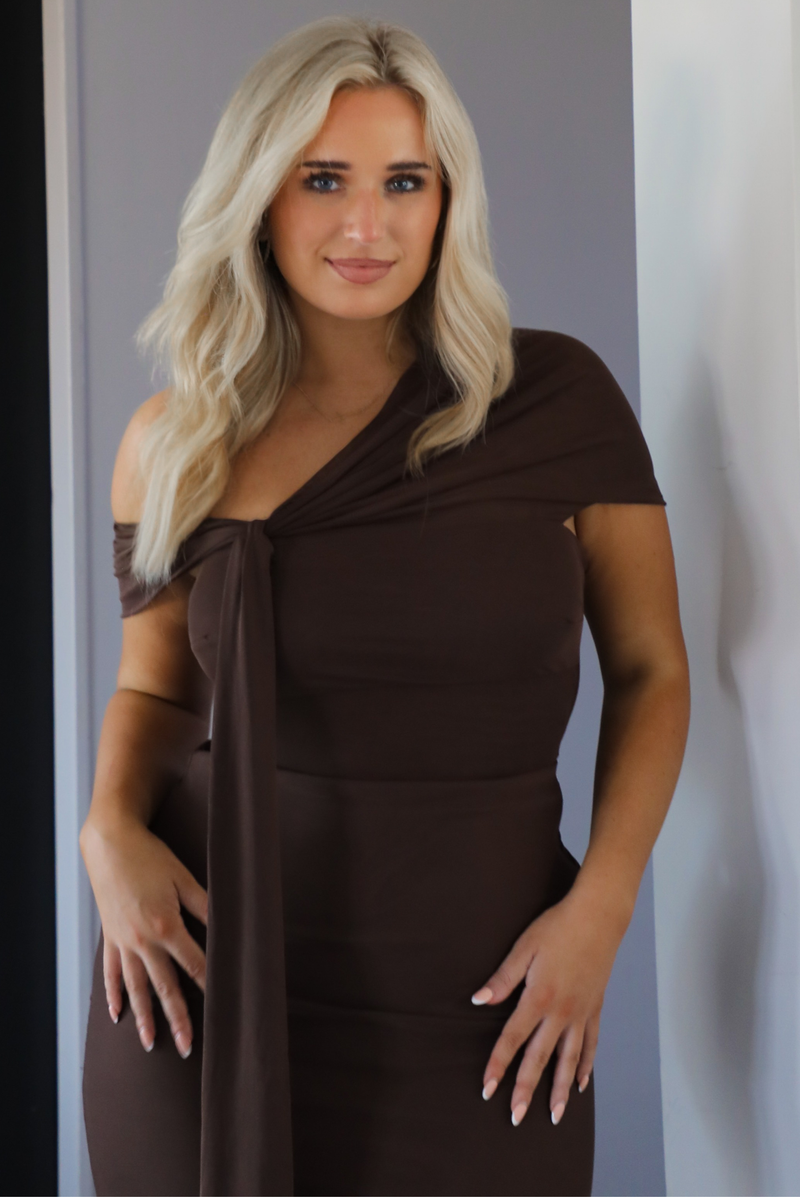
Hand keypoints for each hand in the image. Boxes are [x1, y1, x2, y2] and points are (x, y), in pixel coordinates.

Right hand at [80, 815, 206, 1057]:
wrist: (109, 843)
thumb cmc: (150, 857)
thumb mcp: (183, 878)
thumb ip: (205, 905)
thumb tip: (227, 925)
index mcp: (165, 925)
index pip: (193, 964)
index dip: (209, 986)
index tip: (223, 1007)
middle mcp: (142, 940)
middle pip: (163, 986)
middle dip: (176, 1018)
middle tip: (186, 1046)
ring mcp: (123, 941)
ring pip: (135, 987)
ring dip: (143, 1017)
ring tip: (150, 1043)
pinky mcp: (110, 937)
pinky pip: (111, 972)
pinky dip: (113, 994)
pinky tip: (117, 1015)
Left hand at [471, 890, 622, 1126]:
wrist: (598, 917)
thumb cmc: (557, 928)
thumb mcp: (523, 948)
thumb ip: (502, 979)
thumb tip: (478, 1001)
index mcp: (539, 998)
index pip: (513, 1039)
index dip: (498, 1065)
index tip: (487, 1089)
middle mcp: (561, 1012)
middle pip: (540, 1058)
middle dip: (526, 1089)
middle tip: (516, 1117)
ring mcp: (581, 1013)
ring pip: (569, 1060)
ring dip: (560, 1089)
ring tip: (555, 1115)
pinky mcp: (595, 1009)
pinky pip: (591, 1045)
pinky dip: (586, 1066)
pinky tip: (581, 1083)